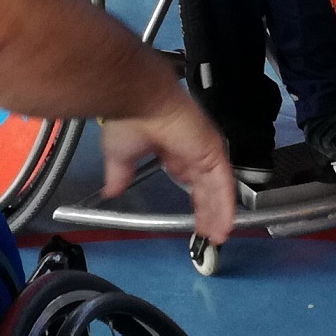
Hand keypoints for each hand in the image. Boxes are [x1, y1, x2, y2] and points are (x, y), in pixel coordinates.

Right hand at [100, 94, 237, 244]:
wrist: (140, 100)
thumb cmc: (129, 119)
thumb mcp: (120, 155)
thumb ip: (119, 175)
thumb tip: (111, 191)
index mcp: (172, 149)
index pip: (188, 179)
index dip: (194, 200)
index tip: (195, 218)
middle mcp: (191, 150)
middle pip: (205, 187)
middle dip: (208, 211)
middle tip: (210, 233)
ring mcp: (204, 151)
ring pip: (216, 189)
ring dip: (218, 214)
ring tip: (218, 236)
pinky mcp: (212, 152)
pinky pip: (222, 185)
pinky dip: (225, 206)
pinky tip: (224, 224)